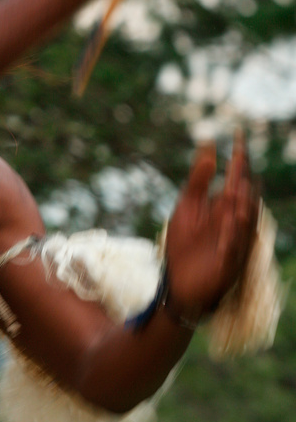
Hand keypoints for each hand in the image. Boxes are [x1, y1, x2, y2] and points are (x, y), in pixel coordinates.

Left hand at [165, 132, 258, 320]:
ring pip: (242, 224)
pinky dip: (232, 237)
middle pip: (242, 199)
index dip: (237, 161)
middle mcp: (233, 224)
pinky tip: (230, 221)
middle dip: (241, 181)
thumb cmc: (183, 246)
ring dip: (240, 206)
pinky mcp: (227, 265)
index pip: (235, 181)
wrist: (178, 284)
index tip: (237, 137)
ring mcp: (233, 245)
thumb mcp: (187, 208)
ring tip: (237, 187)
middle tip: (240, 159)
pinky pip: (233, 250)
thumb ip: (198, 180)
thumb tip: (208, 147)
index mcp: (224, 208)